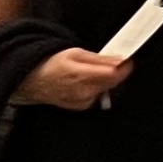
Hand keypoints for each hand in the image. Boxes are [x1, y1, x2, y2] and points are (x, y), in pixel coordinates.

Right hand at [15, 48, 131, 110]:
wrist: (35, 81)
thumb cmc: (53, 65)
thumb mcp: (76, 54)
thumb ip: (100, 59)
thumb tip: (119, 60)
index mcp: (82, 76)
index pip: (113, 76)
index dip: (124, 68)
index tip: (127, 62)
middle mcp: (85, 92)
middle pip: (113, 84)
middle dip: (115, 73)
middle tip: (108, 63)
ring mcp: (84, 102)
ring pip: (107, 90)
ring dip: (105, 81)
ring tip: (91, 73)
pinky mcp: (83, 107)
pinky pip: (98, 97)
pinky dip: (97, 89)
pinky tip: (86, 83)